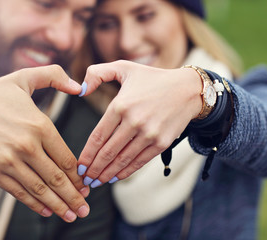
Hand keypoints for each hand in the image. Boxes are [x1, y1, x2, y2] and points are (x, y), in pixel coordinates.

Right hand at [0, 65, 89, 221]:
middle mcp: (26, 146)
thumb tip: (79, 86)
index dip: (78, 176)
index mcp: (39, 125)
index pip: (66, 158)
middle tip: (85, 209)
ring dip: (58, 206)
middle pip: (57, 178)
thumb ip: (54, 76)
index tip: (86, 185)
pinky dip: (34, 204)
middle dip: (73, 197)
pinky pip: (18, 192)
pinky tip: (46, 211)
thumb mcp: (24, 78)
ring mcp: (8, 161)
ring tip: (71, 216)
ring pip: (40, 190)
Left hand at [77, 60, 202, 186]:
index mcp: (120, 105)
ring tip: (96, 182)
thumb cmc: (152, 79)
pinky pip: (139, 162)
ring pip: (122, 160)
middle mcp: (134, 121)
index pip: (98, 136)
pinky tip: (115, 178)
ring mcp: (149, 134)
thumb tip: (81, 89)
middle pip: (108, 152)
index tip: (79, 166)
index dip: (87, 154)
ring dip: (107, 174)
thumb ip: (97, 73)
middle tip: (84, 179)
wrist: (187, 89)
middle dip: (94, 169)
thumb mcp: (124, 68)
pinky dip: (126, 172)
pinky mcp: (161, 143)